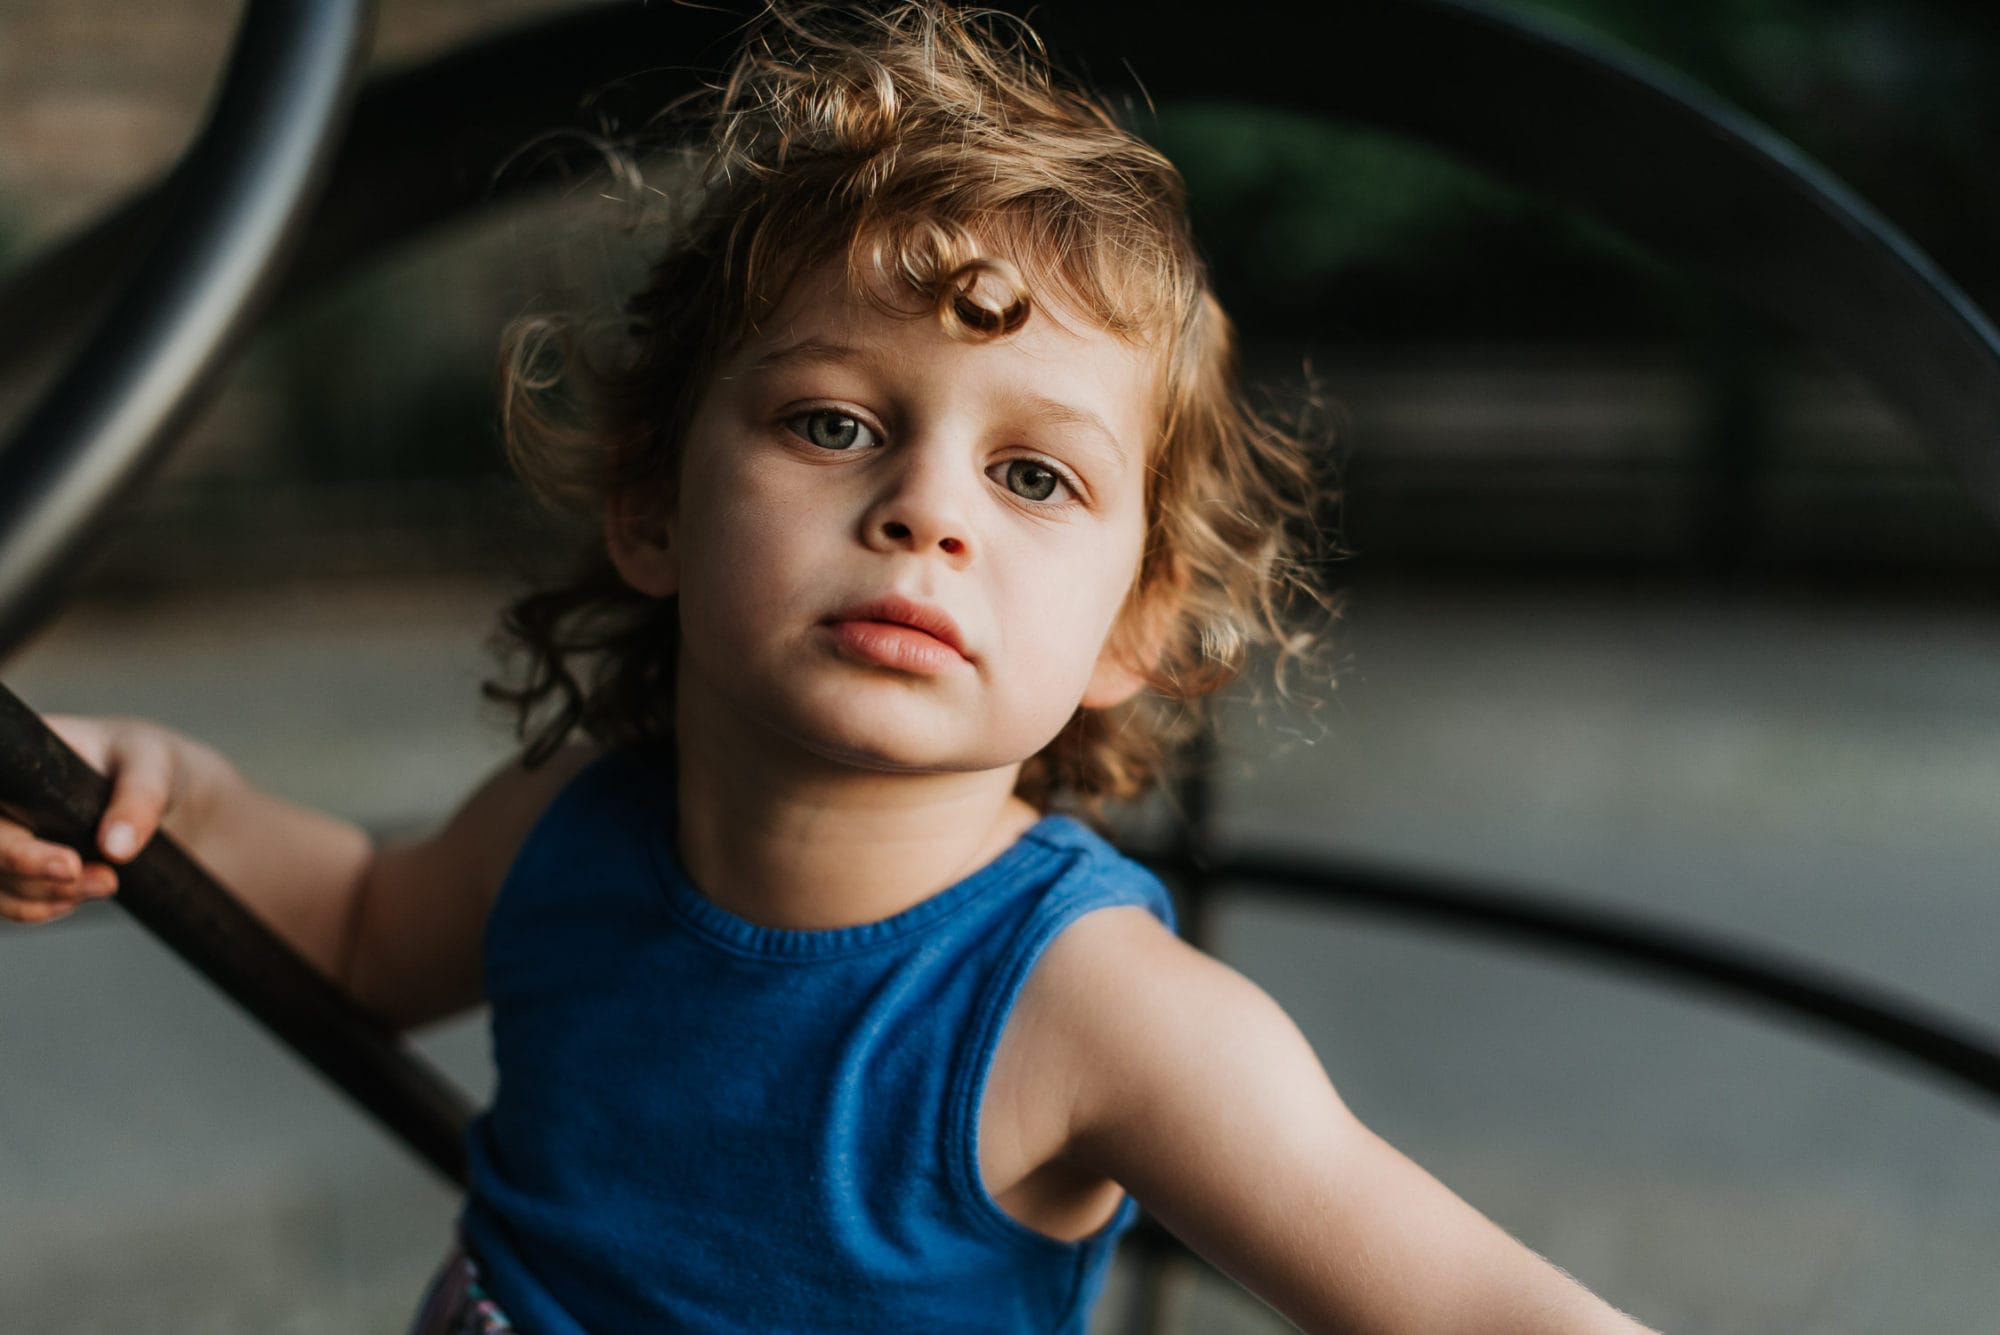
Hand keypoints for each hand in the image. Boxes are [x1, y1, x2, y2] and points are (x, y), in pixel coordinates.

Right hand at [0, 715, 210, 923]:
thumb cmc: (144, 761)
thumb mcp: (152, 764)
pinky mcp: (13, 865)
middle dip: (32, 872)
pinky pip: (8, 899)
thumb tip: (115, 848)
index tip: (68, 862)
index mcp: (13, 759)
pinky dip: (41, 908)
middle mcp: (1, 800)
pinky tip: (83, 894)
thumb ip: (139, 798)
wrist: (158, 791)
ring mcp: (4, 834)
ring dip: (46, 895)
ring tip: (108, 883)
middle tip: (104, 880)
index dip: (9, 841)